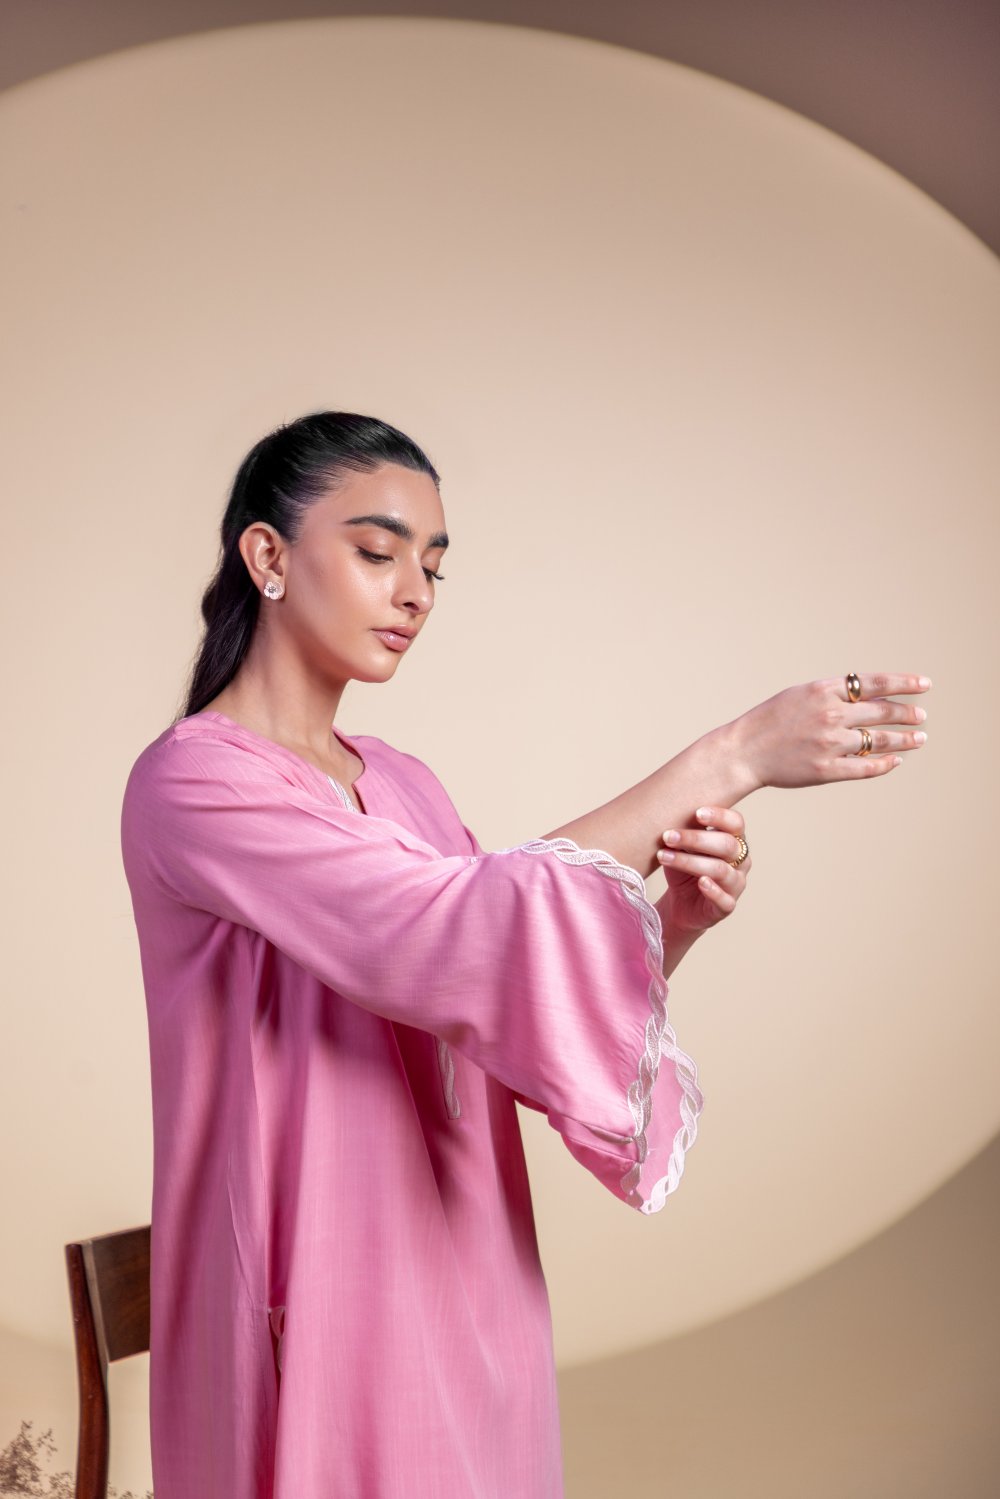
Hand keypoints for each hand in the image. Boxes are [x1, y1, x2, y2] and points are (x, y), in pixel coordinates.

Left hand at [655, 805, 750, 937]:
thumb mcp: (682, 846)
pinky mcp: (727, 906)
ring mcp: (736, 884)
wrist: (679, 903)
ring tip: (665, 857)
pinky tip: (700, 883)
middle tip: (668, 836)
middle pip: (726, 845)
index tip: (697, 813)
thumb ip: (685, 831)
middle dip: (696, 839)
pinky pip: (724, 899)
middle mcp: (741, 861)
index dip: (720, 816)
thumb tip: (673, 812)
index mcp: (734, 840)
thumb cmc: (684, 867)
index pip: (736, 823)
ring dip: (691, 862)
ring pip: (720, 870)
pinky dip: (713, 890)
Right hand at [731, 672, 930, 791]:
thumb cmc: (770, 721)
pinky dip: (885, 764)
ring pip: (879, 741)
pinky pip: (865, 768)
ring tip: (920, 739)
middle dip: (907, 714)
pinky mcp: (826, 770)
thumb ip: (833, 694)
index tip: (924, 685)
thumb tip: (871, 697)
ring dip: (904, 739)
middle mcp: (830, 715)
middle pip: (882, 712)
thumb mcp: (800, 695)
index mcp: (823, 691)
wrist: (742, 751)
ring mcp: (829, 743)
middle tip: (921, 716)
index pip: (875, 683)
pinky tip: (895, 761)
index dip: (904, 683)